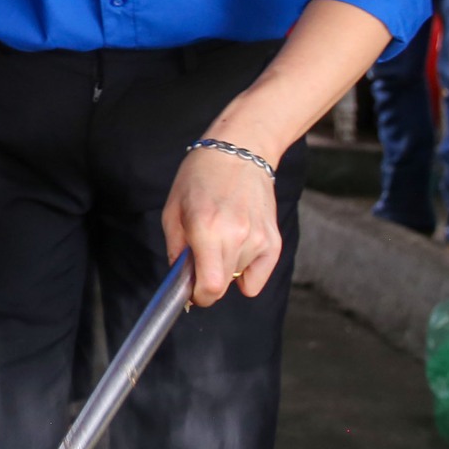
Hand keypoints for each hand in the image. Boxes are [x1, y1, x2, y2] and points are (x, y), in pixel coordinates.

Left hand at [163, 144, 281, 306]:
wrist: (239, 152)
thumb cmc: (200, 177)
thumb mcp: (173, 210)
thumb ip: (175, 250)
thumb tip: (180, 281)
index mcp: (206, 229)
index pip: (210, 287)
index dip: (198, 296)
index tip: (191, 293)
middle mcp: (237, 236)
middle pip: (223, 287)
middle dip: (207, 282)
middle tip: (199, 261)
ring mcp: (259, 239)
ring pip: (238, 278)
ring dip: (226, 268)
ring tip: (221, 236)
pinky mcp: (274, 240)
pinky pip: (259, 275)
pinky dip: (248, 270)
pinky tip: (239, 247)